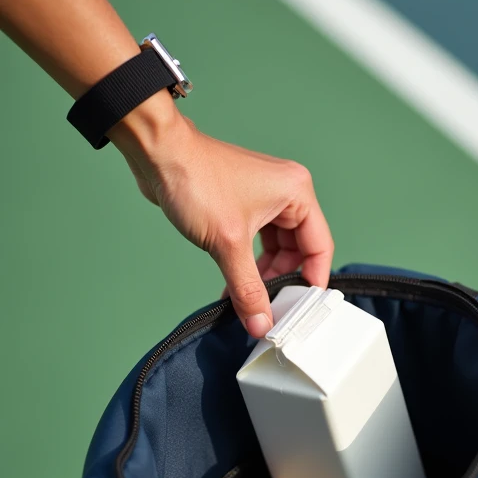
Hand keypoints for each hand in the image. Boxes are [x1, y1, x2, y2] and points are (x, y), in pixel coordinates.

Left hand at [110, 93, 333, 337]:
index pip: (319, 247)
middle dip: (280, 280)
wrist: (158, 154)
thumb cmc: (196, 179)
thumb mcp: (228, 244)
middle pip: (298, 250)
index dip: (312, 281)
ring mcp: (264, 196)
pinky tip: (233, 282)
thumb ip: (248, 288)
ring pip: (276, 247)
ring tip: (246, 298)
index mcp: (296, 193)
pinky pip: (256, 240)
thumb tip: (261, 323)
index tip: (301, 308)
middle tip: (268, 307)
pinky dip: (247, 262)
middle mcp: (286, 192)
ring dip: (261, 274)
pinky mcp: (243, 202)